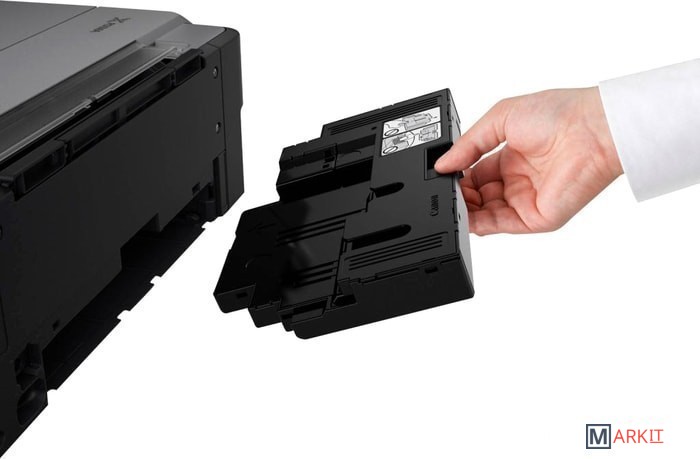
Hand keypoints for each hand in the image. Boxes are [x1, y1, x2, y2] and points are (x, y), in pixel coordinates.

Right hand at [435, 87, 622, 234]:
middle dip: (458, 195)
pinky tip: (463, 214)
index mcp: (511, 156)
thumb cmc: (560, 114)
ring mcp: (527, 200)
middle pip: (477, 197)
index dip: (456, 177)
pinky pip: (500, 226)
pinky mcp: (536, 218)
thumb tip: (442, 163)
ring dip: (464, 210)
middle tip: (441, 190)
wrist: (594, 129)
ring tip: (449, 200)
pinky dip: (478, 224)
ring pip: (484, 214)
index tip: (440, 175)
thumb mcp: (500, 118)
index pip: (475, 175)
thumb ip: (468, 144)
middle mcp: (519, 180)